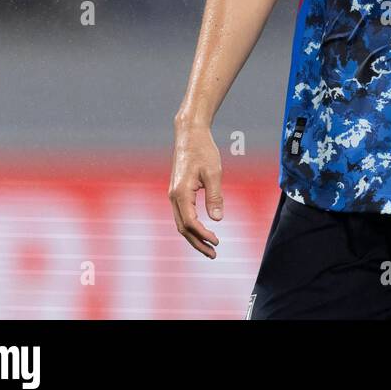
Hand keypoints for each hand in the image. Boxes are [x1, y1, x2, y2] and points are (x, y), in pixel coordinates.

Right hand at [168, 122, 222, 258]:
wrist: (189, 134)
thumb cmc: (203, 151)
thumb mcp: (214, 173)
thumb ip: (215, 197)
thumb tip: (217, 220)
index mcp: (181, 193)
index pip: (190, 223)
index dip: (203, 235)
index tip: (217, 242)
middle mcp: (173, 196)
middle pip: (183, 228)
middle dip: (197, 243)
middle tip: (213, 254)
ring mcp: (173, 195)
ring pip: (181, 223)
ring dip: (194, 237)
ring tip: (209, 248)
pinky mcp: (177, 192)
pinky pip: (182, 214)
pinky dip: (191, 226)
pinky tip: (202, 231)